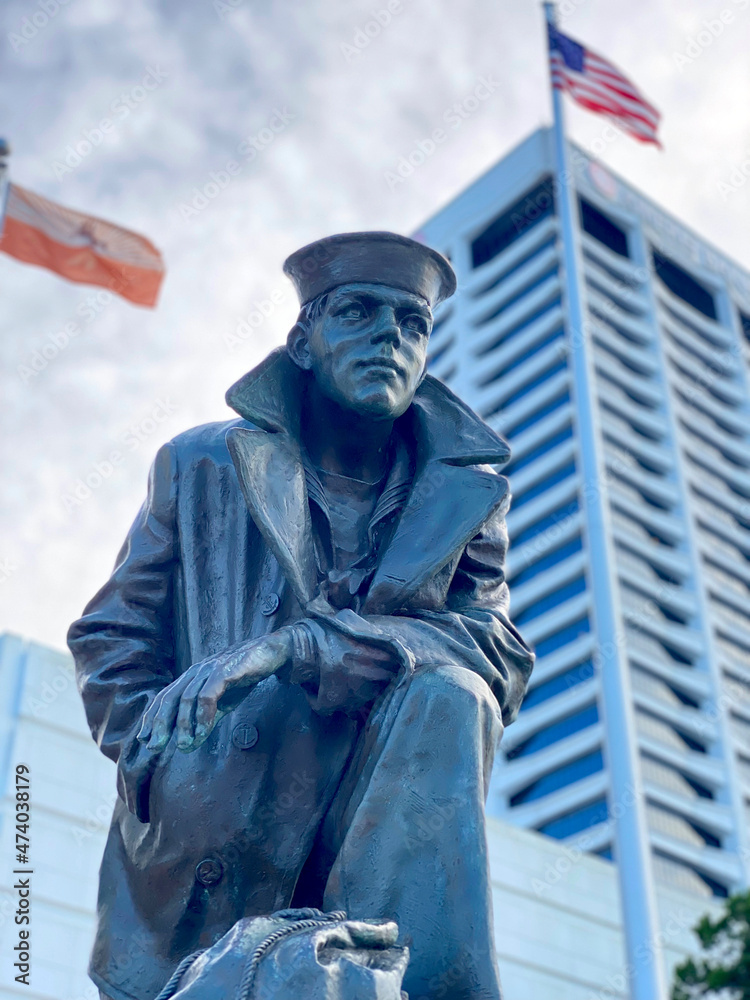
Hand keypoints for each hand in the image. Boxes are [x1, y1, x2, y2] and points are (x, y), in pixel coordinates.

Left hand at [136, 630, 292, 752]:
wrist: (270, 652)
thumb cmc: (244, 675)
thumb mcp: (222, 701)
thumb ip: (205, 718)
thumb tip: (189, 742)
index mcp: (191, 677)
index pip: (165, 698)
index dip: (152, 718)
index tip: (144, 740)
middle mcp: (196, 672)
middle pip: (170, 698)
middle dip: (159, 724)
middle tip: (155, 747)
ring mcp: (209, 670)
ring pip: (187, 699)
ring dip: (183, 725)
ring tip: (184, 746)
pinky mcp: (224, 671)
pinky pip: (208, 695)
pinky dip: (203, 716)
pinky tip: (203, 733)